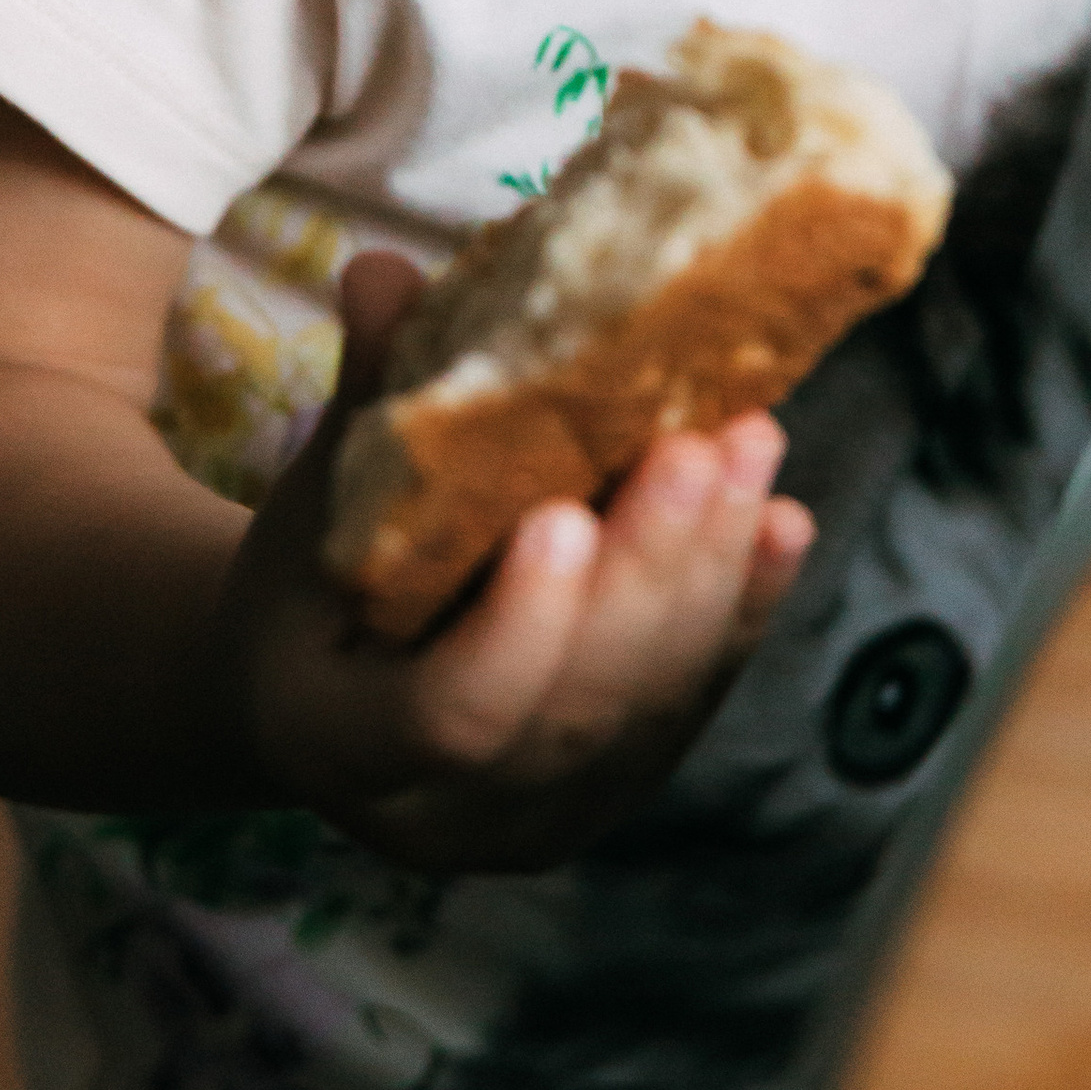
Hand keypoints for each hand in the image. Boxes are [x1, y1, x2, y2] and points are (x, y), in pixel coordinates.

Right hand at [216, 254, 815, 874]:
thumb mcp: (308, 502)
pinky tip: (783, 519)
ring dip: (713, 573)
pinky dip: (745, 608)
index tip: (564, 511)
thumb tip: (384, 273)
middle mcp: (449, 815)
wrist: (324, 692)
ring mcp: (546, 816)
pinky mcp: (618, 788)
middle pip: (578, 708)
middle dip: (650, 572)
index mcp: (338, 746)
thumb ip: (364, 402)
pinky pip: (694, 702)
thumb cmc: (310, 581)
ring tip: (750, 444)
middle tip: (697, 444)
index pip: (452, 713)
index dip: (523, 623)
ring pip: (651, 706)